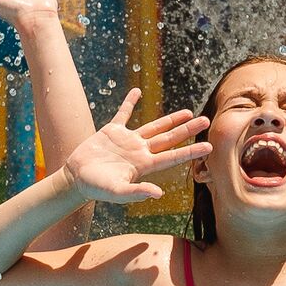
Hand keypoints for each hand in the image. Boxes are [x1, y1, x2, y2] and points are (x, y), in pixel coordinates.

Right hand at [59, 89, 208, 205]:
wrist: (76, 178)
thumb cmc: (96, 187)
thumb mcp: (117, 192)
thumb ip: (137, 192)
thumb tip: (158, 193)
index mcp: (144, 165)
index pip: (172, 156)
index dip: (191, 151)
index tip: (209, 146)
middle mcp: (140, 151)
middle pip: (169, 138)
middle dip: (187, 129)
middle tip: (206, 120)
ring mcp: (127, 140)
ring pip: (154, 127)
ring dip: (170, 119)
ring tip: (187, 111)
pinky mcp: (112, 131)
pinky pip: (124, 113)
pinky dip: (130, 102)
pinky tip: (138, 92)